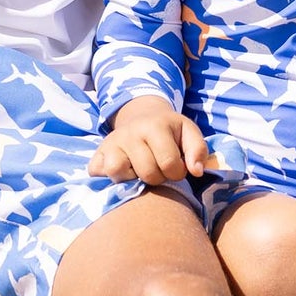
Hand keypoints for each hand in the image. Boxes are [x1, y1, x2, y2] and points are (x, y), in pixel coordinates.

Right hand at [87, 96, 208, 183]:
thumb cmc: (169, 131)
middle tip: (159, 169)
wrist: (142, 117)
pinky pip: (97, 173)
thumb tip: (197, 171)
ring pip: (117, 171)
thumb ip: (198, 150)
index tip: (176, 167)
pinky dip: (109, 178)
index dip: (177, 172)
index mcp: (155, 125)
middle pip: (146, 172)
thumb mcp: (188, 132)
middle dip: (158, 178)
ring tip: (140, 172)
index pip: (169, 163)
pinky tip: (123, 172)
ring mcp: (111, 142)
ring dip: (132, 178)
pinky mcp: (97, 153)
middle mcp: (130, 132)